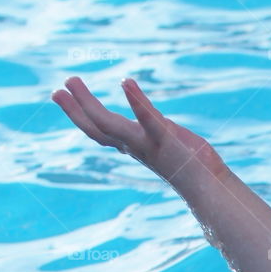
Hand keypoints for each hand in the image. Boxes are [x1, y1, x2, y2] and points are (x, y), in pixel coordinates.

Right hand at [52, 77, 227, 187]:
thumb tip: (154, 126)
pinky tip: (126, 81)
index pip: (101, 130)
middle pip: (97, 129)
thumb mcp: (168, 146)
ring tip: (73, 80)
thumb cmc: (195, 169)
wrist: (213, 190)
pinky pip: (148, 120)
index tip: (62, 95)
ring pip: (110, 125)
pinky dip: (136, 101)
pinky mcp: (167, 140)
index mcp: (135, 146)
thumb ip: (156, 135)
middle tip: (57, 89)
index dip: (80, 115)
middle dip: (75, 110)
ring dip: (88, 103)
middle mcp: (136, 147)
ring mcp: (149, 145)